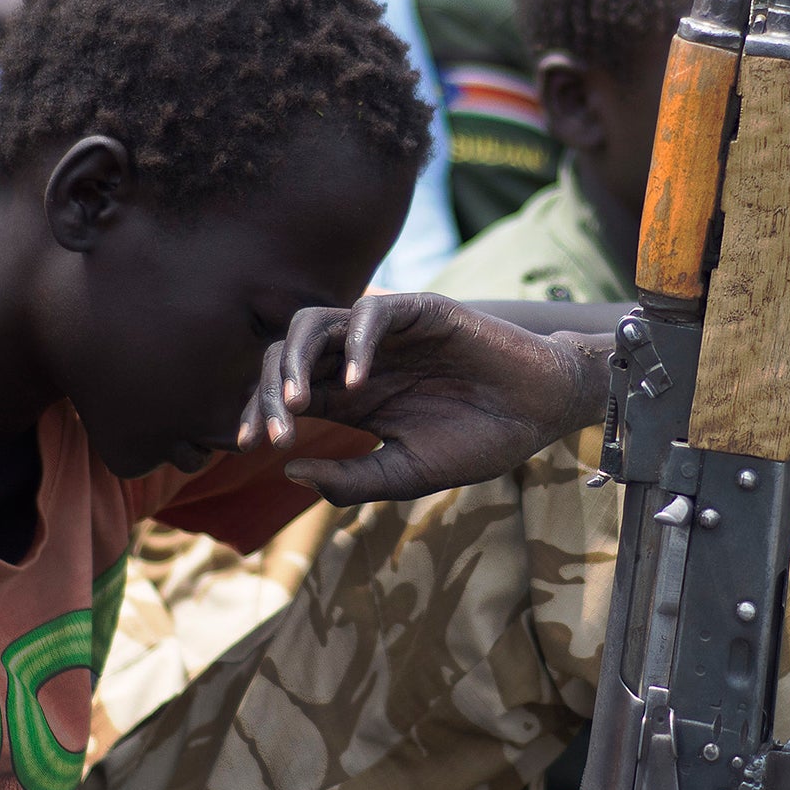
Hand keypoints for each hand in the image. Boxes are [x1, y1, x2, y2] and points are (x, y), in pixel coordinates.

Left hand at [237, 294, 609, 505]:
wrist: (541, 414)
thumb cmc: (479, 442)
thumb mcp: (406, 474)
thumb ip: (350, 478)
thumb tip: (287, 469)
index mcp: (349, 397)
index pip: (283, 393)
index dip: (258, 414)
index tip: (248, 449)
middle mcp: (357, 359)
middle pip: (285, 355)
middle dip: (268, 393)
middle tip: (271, 433)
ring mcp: (385, 333)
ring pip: (313, 324)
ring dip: (296, 361)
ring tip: (299, 404)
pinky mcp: (419, 311)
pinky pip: (370, 313)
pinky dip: (354, 342)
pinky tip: (356, 382)